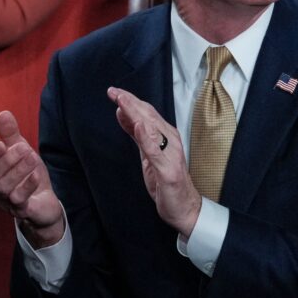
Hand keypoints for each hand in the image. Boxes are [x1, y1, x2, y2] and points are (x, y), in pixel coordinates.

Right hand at [0, 111, 63, 247]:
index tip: (0, 144)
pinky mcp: (23, 210)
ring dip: (19, 171)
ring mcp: (8, 201)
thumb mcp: (22, 151)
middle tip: (22, 147)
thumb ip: (11, 136)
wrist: (44, 202)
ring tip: (31, 157)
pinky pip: (20, 201)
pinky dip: (27, 186)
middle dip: (7, 160)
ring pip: (6, 188)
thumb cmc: (28, 175)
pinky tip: (35, 175)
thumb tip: (4, 113)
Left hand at [108, 88, 200, 237]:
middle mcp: (171, 140)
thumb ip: (137, 135)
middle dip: (130, 102)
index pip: (146, 113)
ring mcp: (170, 154)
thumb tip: (123, 114)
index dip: (130, 101)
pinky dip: (147, 137)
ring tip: (123, 101)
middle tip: (114, 91)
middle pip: (148, 116)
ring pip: (152, 128)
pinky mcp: (168, 169)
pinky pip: (156, 150)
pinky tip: (139, 127)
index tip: (114, 91)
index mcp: (166, 136)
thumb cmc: (166, 181)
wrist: (184, 206)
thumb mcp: (147, 155)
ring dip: (137, 113)